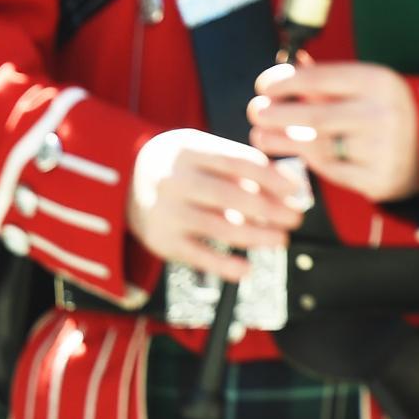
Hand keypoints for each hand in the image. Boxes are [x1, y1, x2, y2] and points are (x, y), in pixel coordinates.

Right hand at [126, 127, 307, 282]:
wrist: (122, 185)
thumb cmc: (176, 166)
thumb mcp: (198, 149)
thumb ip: (237, 162)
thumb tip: (287, 185)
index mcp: (187, 150)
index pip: (239, 162)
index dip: (273, 177)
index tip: (296, 190)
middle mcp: (173, 179)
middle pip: (233, 197)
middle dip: (272, 210)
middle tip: (295, 218)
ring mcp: (166, 212)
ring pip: (222, 229)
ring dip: (258, 237)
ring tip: (280, 240)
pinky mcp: (161, 242)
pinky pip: (200, 257)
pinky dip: (227, 266)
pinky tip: (248, 268)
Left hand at [248, 59, 418, 203]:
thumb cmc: (384, 109)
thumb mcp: (365, 85)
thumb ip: (326, 77)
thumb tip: (287, 60)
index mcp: (377, 81)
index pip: (317, 79)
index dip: (283, 82)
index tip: (262, 87)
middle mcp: (382, 114)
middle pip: (313, 115)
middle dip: (276, 114)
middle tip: (255, 113)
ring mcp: (382, 149)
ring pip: (318, 146)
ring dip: (282, 141)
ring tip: (260, 137)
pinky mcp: (379, 180)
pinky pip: (332, 171)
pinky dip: (311, 163)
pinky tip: (297, 155)